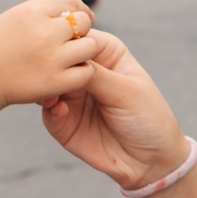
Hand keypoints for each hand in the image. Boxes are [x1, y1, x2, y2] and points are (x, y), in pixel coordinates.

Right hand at [0, 0, 101, 107]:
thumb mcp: (14, 17)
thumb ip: (42, 11)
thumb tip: (75, 8)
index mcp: (32, 12)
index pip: (71, 3)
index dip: (79, 11)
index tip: (81, 20)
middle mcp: (44, 32)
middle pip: (83, 22)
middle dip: (82, 30)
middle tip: (73, 41)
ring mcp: (51, 57)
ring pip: (90, 46)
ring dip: (85, 51)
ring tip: (73, 57)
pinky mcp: (54, 82)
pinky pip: (86, 72)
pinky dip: (82, 73)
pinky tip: (71, 73)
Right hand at [41, 31, 188, 188]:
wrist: (151, 161)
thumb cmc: (148, 117)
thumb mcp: (126, 91)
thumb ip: (96, 74)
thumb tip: (65, 57)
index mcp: (106, 53)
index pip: (80, 36)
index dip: (66, 37)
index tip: (56, 42)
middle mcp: (86, 72)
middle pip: (59, 59)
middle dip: (50, 63)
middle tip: (47, 69)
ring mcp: (73, 97)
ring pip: (48, 85)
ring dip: (46, 87)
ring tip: (50, 93)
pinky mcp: (64, 122)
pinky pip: (48, 112)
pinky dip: (49, 109)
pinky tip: (57, 109)